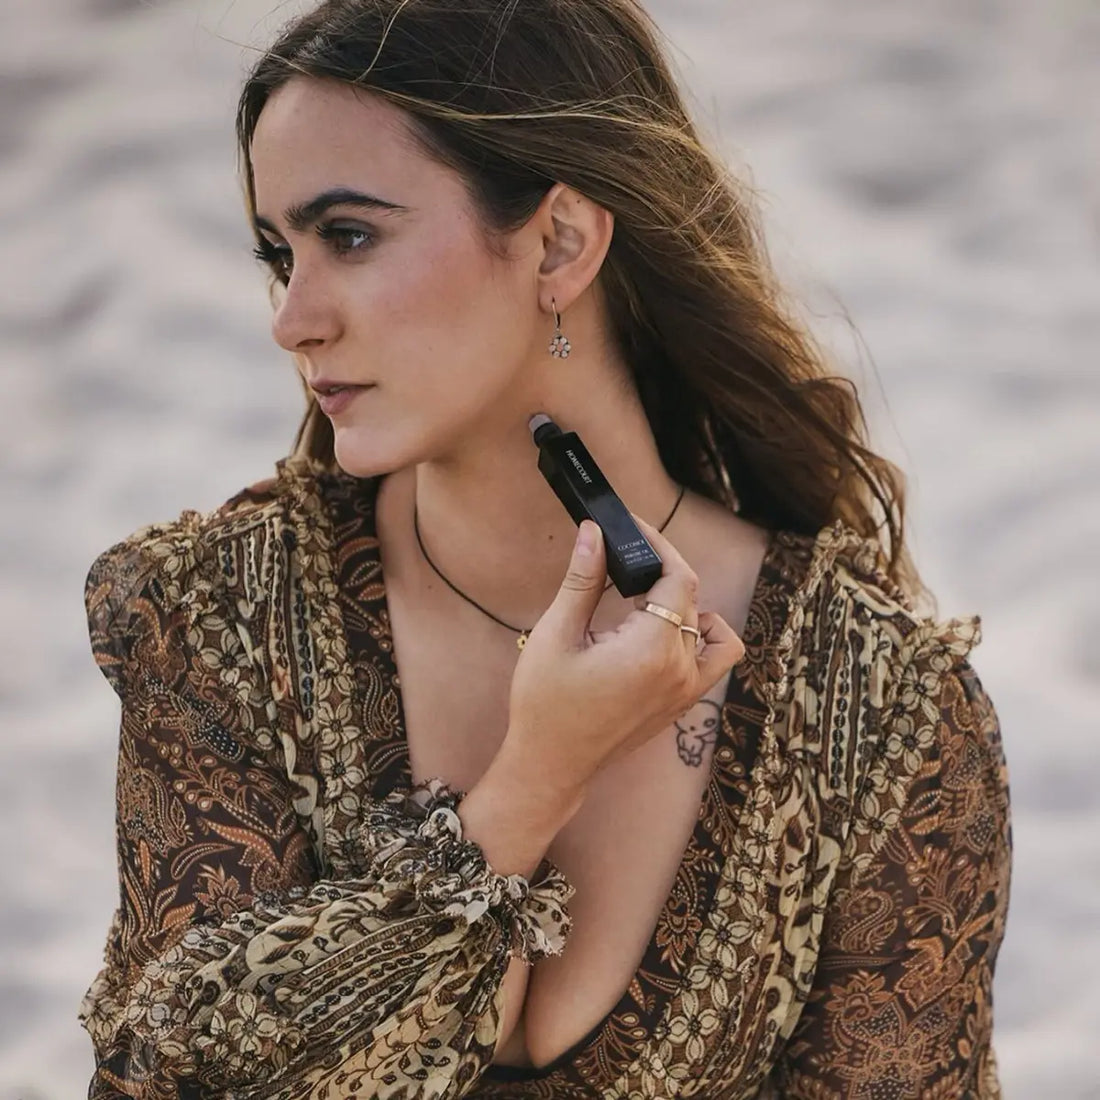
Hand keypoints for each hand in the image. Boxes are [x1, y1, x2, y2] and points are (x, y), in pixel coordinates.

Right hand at [504, 511, 745, 801]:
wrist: (550, 764)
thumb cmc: (545, 703)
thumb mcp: (556, 634)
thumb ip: (582, 580)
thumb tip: (595, 533)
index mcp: (653, 648)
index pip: (677, 575)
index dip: (656, 543)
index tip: (630, 526)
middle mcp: (680, 669)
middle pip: (689, 596)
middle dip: (657, 567)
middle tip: (618, 556)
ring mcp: (687, 689)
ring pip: (708, 626)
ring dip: (683, 603)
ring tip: (643, 598)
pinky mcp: (682, 702)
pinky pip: (713, 659)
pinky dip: (700, 636)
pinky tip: (664, 630)